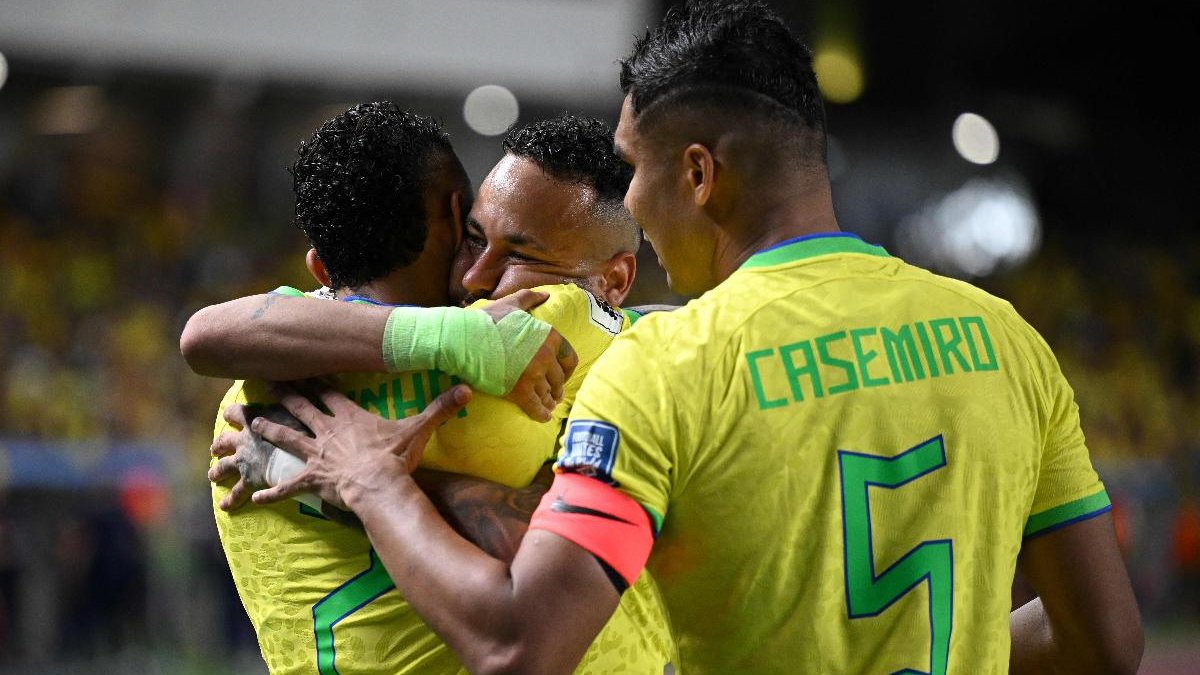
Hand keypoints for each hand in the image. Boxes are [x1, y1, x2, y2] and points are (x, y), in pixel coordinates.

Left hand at [208, 404, 310, 510]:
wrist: (299, 458)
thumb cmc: (300, 431)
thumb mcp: (293, 410)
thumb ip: (285, 400)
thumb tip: (281, 384)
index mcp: (251, 422)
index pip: (235, 413)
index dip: (232, 413)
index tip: (230, 414)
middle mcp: (243, 441)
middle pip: (224, 441)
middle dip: (219, 445)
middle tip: (214, 449)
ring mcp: (244, 462)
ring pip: (224, 467)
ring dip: (217, 471)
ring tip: (212, 476)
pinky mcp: (249, 481)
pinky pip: (238, 493)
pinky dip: (232, 500)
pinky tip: (226, 507)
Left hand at [249, 381, 471, 509]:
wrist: (379, 484)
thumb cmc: (396, 456)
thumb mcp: (419, 429)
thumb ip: (440, 408)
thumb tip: (467, 388)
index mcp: (349, 416)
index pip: (328, 393)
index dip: (314, 381)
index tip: (300, 369)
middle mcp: (327, 431)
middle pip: (301, 408)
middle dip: (284, 396)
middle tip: (265, 384)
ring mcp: (316, 454)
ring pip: (286, 438)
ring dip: (269, 431)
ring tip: (251, 425)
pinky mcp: (312, 478)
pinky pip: (288, 487)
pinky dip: (272, 493)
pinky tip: (255, 499)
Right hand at [483, 289, 578, 421]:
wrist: (464, 339)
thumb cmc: (486, 321)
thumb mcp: (510, 304)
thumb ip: (529, 299)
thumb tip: (545, 295)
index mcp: (549, 336)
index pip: (569, 358)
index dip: (566, 369)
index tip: (561, 375)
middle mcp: (546, 355)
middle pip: (559, 378)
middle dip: (557, 387)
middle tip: (554, 393)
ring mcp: (533, 374)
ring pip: (548, 394)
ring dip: (549, 401)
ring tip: (548, 405)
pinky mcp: (519, 390)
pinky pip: (536, 407)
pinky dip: (541, 414)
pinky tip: (543, 417)